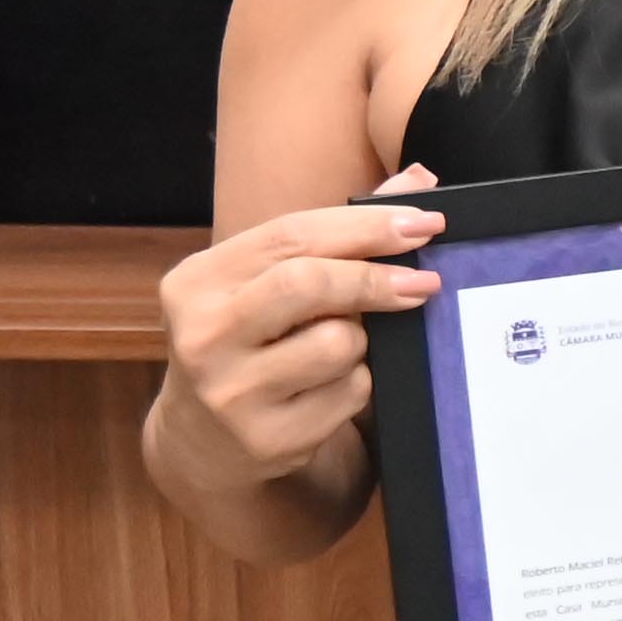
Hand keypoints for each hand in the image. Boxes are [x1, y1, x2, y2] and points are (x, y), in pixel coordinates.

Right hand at [148, 170, 442, 491]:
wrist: (203, 441)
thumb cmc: (250, 340)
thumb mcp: (267, 283)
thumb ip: (337, 231)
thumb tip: (419, 179)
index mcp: (196, 282)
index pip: (290, 236)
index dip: (364, 226)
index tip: (424, 224)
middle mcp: (202, 335)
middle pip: (308, 284)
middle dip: (375, 278)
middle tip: (425, 281)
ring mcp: (231, 391)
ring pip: (338, 343)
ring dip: (361, 341)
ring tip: (340, 347)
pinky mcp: (267, 438)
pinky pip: (349, 393)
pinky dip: (357, 384)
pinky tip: (329, 387)